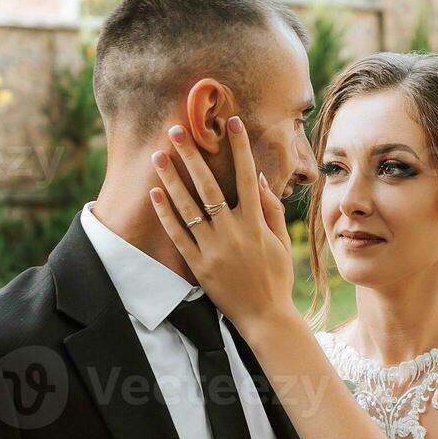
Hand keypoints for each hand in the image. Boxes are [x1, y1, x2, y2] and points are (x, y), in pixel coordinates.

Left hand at [149, 117, 297, 331]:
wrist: (265, 317)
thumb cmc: (276, 278)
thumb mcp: (281, 242)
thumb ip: (271, 210)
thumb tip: (260, 178)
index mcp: (255, 224)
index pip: (247, 176)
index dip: (240, 148)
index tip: (233, 121)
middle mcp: (233, 232)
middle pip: (209, 186)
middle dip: (192, 155)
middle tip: (177, 130)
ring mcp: (213, 248)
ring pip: (188, 207)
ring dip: (172, 179)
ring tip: (158, 155)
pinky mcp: (198, 265)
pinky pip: (178, 235)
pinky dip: (166, 214)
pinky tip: (155, 193)